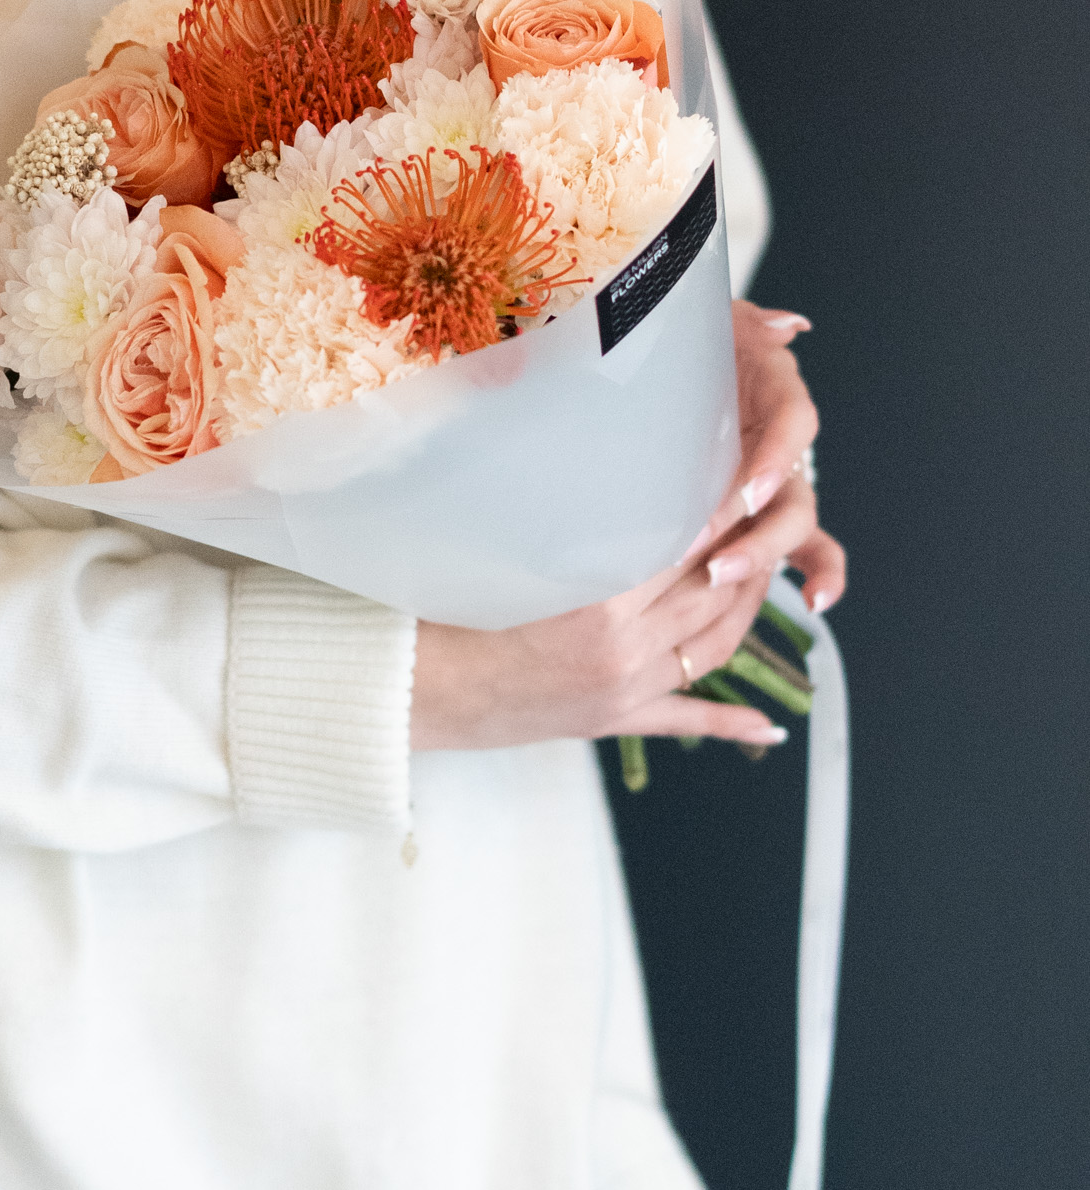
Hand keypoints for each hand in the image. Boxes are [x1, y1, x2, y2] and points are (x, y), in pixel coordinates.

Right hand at [410, 302, 846, 752]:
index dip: (722, 509)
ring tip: (767, 572)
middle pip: (714, 589)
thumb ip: (571, 514)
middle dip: (747, 548)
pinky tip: (769, 724)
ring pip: (717, 644)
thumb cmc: (449, 608)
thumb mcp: (510, 547)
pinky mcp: (618, 718)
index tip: (743, 478)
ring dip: (750, 608)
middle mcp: (624, 645)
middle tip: (767, 511)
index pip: (686, 542)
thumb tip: (608, 464)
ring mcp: (627, 686)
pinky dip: (730, 723)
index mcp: (598, 597)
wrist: (419, 684)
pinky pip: (686, 718)